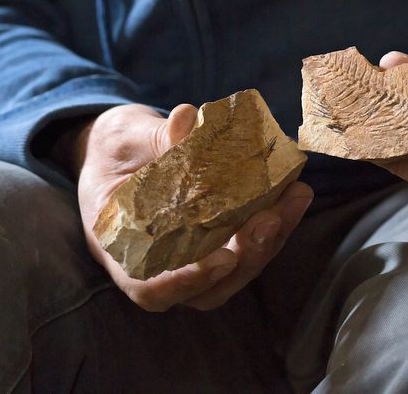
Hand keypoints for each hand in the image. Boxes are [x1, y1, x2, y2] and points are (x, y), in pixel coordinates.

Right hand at [73, 104, 313, 310]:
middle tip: (270, 219)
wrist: (118, 150)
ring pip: (235, 269)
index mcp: (122, 248)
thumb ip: (154, 137)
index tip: (221, 260)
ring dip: (270, 239)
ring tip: (295, 198)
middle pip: (207, 287)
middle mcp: (160, 265)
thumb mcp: (124, 138)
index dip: (186, 282)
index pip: (149, 287)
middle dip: (245, 257)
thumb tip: (186, 119)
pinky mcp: (218, 240)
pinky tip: (294, 191)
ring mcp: (192, 258)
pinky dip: (274, 220)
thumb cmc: (111, 149)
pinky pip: (247, 242)